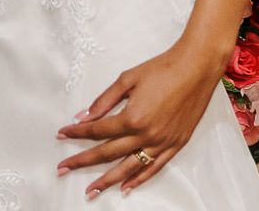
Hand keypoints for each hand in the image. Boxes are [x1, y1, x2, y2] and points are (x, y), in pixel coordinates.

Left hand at [57, 39, 225, 197]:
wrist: (196, 69)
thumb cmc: (162, 69)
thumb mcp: (127, 79)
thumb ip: (104, 101)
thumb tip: (84, 116)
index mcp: (132, 118)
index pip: (97, 130)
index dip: (77, 133)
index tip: (62, 134)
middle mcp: (146, 135)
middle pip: (107, 153)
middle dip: (82, 162)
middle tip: (63, 169)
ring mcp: (162, 143)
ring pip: (129, 168)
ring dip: (108, 181)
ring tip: (92, 190)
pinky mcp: (175, 145)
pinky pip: (153, 168)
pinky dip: (138, 179)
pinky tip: (125, 187)